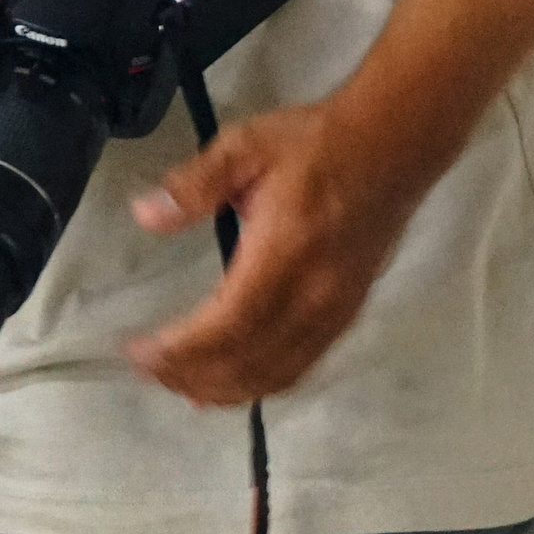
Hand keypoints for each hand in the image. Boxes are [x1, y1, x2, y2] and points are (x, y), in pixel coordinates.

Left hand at [126, 99, 418, 408]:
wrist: (393, 147)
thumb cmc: (316, 144)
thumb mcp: (247, 145)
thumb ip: (196, 183)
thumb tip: (144, 215)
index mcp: (284, 251)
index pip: (228, 322)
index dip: (182, 349)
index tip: (139, 351)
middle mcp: (313, 294)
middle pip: (247, 361)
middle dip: (190, 374)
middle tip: (146, 367)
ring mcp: (334, 311)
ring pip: (274, 375)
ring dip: (221, 389)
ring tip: (177, 382)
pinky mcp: (345, 316)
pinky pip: (299, 368)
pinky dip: (258, 386)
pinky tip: (228, 385)